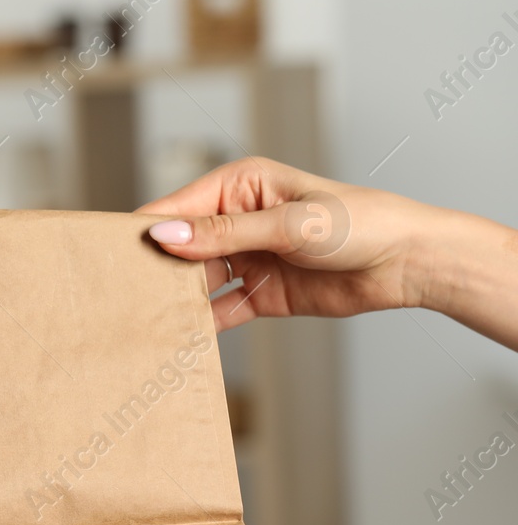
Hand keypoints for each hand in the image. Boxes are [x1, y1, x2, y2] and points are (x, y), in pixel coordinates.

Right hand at [138, 157, 440, 331]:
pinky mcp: (258, 293)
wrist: (410, 263)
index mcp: (238, 185)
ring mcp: (245, 258)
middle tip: (122, 296)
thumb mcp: (289, 224)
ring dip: (173, 300)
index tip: (113, 257)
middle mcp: (236, 220)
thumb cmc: (362, 223)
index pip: (176, 209)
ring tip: (143, 320)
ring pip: (194, 281)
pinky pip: (218, 310)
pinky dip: (200, 325)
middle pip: (179, 247)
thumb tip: (165, 236)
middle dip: (154, 270)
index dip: (145, 232)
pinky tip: (180, 338)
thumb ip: (223, 234)